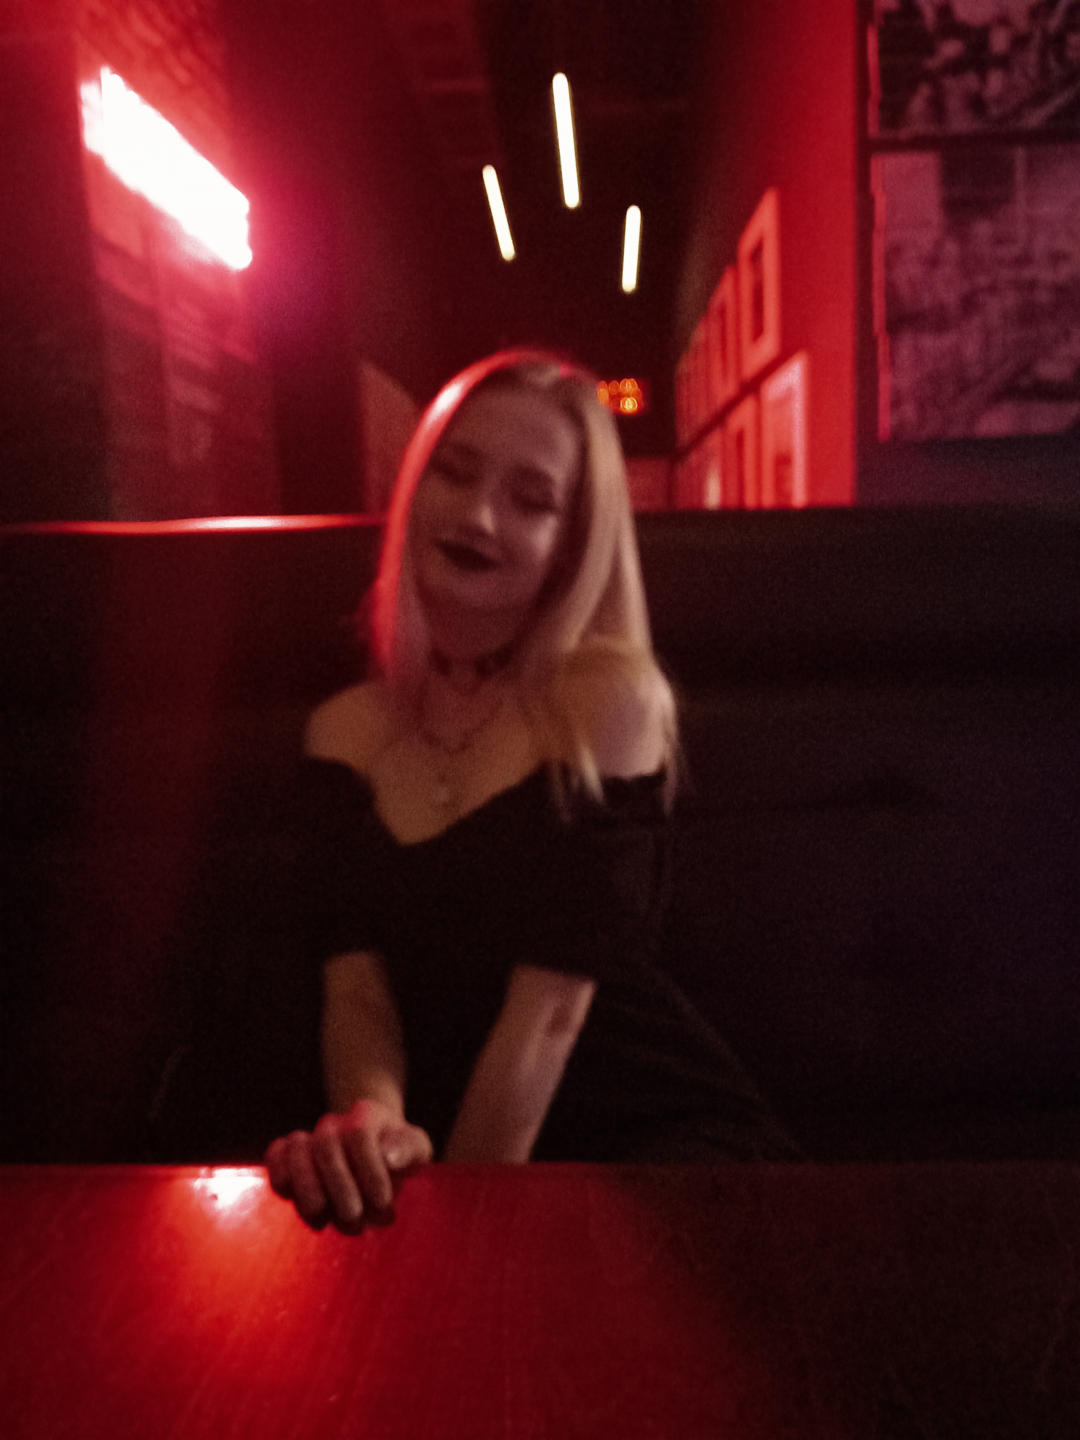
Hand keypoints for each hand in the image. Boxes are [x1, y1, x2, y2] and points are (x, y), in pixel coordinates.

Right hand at [264, 1099, 432, 1233]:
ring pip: (296, 1150)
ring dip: (308, 1189)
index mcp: (366, 1114)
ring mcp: (309, 1137)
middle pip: (326, 1145)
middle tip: (355, 1220)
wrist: (376, 1154)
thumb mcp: (416, 1149)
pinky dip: (280, 1176)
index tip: (383, 1202)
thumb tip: (389, 1158)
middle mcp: (334, 1123)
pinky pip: (275, 1155)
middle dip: (339, 1187)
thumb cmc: (399, 1154)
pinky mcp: (288, 1154)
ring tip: (323, 1220)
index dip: (369, 1170)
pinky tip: (295, 1202)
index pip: (359, 1133)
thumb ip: (408, 1149)